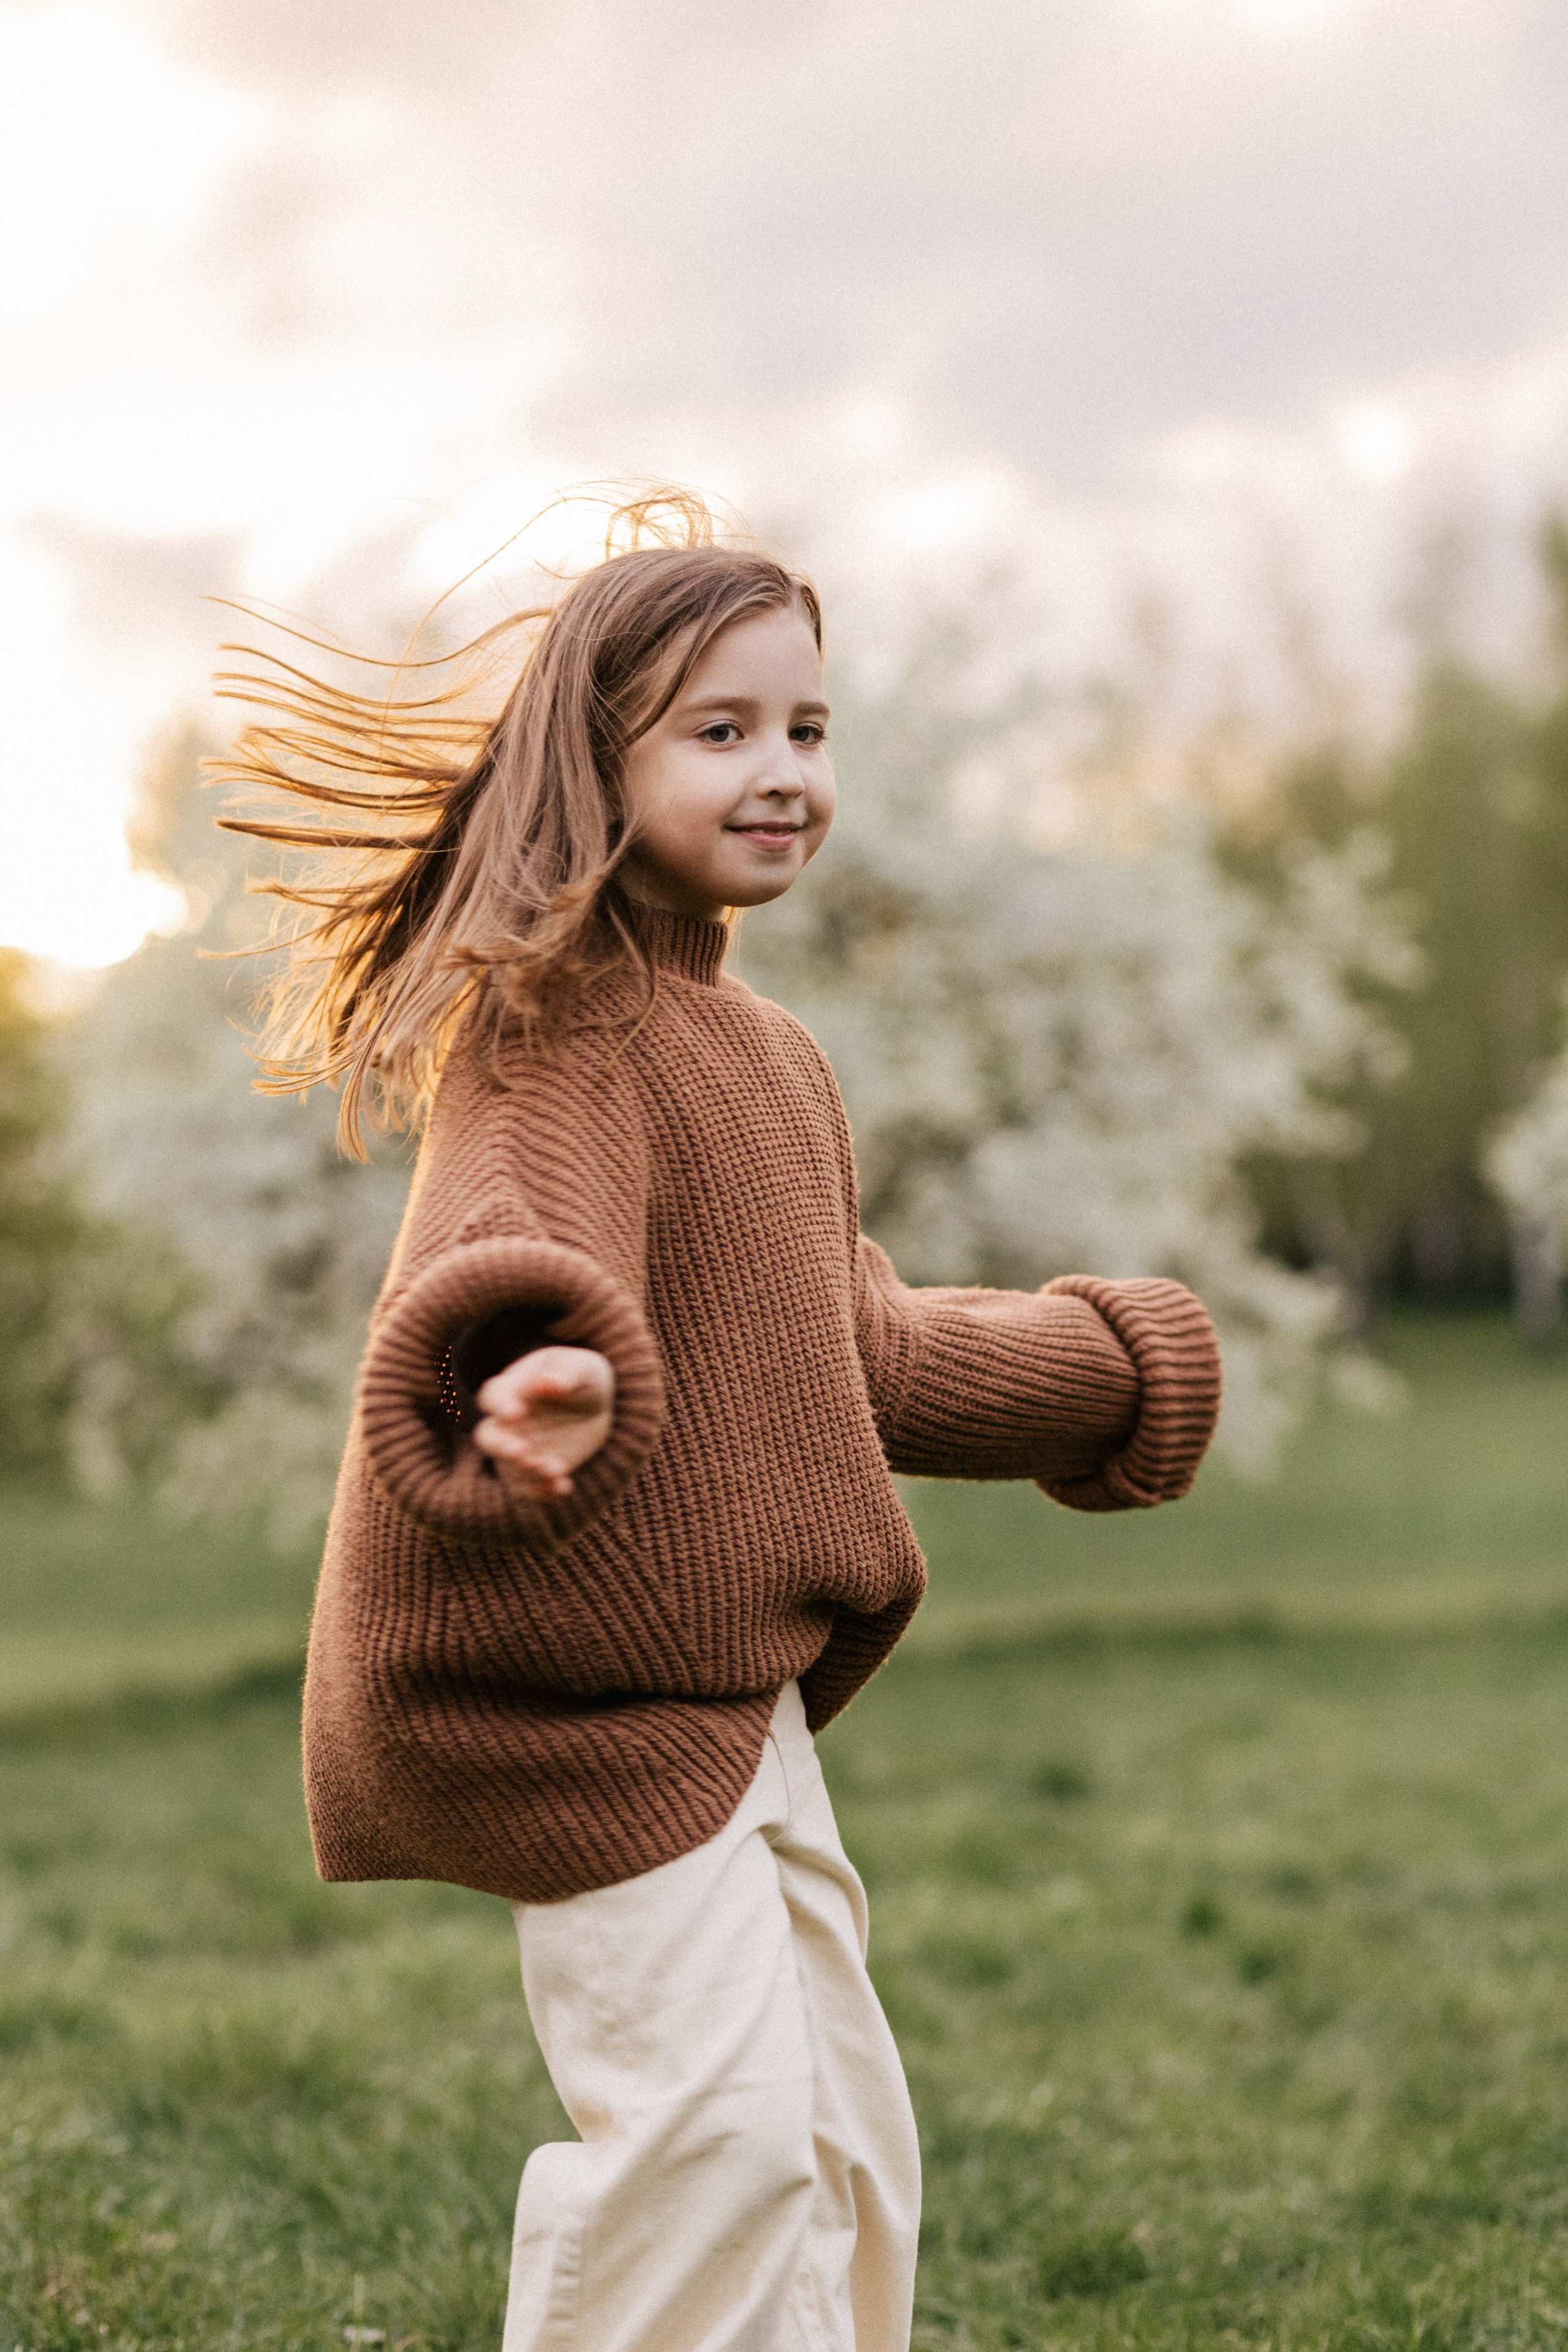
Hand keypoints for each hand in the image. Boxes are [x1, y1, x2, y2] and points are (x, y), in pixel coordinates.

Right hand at [472, 1346, 614, 1500]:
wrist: (595, 1408)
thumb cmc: (583, 1378)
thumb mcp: (583, 1368)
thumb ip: (565, 1373)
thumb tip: (545, 1383)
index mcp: (514, 1388)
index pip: (494, 1396)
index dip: (499, 1405)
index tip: (515, 1412)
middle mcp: (508, 1422)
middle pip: (487, 1436)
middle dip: (500, 1446)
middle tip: (520, 1451)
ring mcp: (519, 1448)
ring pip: (507, 1467)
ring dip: (525, 1473)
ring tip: (552, 1469)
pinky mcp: (535, 1470)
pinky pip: (530, 1487)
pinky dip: (543, 1491)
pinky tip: (564, 1486)